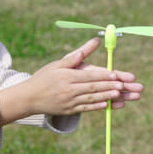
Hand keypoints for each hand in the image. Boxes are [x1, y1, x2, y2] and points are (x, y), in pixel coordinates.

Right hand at [0, 37, 144, 124]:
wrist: (28, 98)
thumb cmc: (43, 77)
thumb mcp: (57, 64)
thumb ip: (75, 56)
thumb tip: (93, 42)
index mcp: (66, 76)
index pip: (88, 76)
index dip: (103, 76)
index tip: (116, 74)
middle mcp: (68, 89)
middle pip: (92, 87)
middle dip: (109, 86)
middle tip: (124, 85)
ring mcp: (68, 101)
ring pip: (91, 99)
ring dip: (106, 97)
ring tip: (119, 95)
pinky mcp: (68, 110)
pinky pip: (85, 109)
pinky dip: (97, 107)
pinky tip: (107, 105)